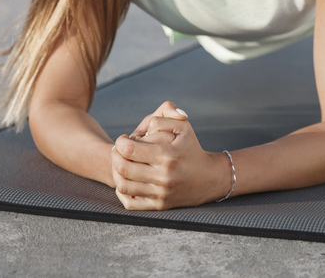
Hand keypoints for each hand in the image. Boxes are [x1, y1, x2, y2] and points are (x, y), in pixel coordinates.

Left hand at [110, 101, 227, 209]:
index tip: (123, 139)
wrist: (209, 178)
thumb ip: (164, 118)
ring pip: (123, 186)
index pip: (130, 150)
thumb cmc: (192, 149)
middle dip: (115, 156)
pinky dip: (122, 191)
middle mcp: (163, 177)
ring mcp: (160, 193)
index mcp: (168, 156)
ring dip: (116, 173)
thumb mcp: (184, 127)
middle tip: (119, 150)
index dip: (121, 142)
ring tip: (121, 163)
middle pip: (123, 168)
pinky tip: (127, 180)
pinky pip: (130, 202)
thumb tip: (147, 124)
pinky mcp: (159, 205)